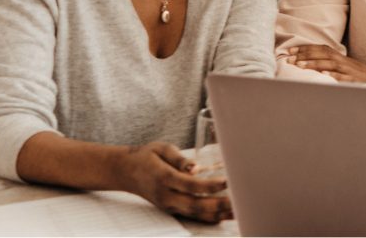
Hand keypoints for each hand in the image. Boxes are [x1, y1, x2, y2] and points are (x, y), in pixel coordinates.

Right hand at [115, 142, 231, 221]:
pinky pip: (192, 216)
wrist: (126, 171)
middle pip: (194, 204)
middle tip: (239, 201)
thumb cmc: (146, 156)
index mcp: (163, 177)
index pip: (189, 185)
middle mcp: (165, 195)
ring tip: (238, 211)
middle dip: (218, 204)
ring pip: (195, 214)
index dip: (209, 185)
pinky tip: (224, 216)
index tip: (227, 181)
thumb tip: (196, 168)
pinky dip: (209, 218)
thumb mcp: (161, 148)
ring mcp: (168, 205)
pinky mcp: (171, 209)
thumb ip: (179, 158)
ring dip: (217, 214)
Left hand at [283, 45, 365, 82]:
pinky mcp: (357, 81)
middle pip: (324, 54)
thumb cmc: (363, 79)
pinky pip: (344, 78)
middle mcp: (345, 62)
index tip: (290, 52)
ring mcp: (351, 71)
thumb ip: (332, 67)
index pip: (322, 49)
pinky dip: (334, 76)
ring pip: (331, 64)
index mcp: (342, 59)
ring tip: (300, 66)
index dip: (305, 49)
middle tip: (289, 58)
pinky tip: (323, 75)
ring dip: (314, 64)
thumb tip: (314, 68)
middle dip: (305, 55)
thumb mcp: (347, 70)